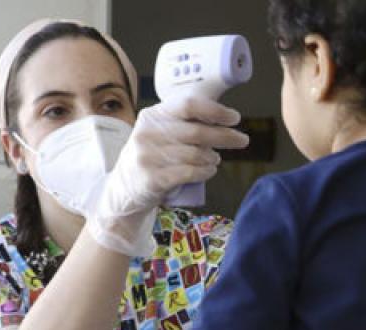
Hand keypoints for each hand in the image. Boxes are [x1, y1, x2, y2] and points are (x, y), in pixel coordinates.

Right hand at [87, 95, 248, 256]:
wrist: (124, 188)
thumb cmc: (151, 157)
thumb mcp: (159, 133)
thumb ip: (182, 123)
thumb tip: (222, 119)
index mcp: (153, 115)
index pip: (188, 105)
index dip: (215, 110)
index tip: (234, 118)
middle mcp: (148, 133)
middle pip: (197, 131)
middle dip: (226, 136)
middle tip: (242, 140)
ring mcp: (148, 156)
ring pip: (196, 154)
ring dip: (213, 157)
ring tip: (215, 159)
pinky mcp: (152, 178)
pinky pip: (189, 173)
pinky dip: (205, 171)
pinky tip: (209, 170)